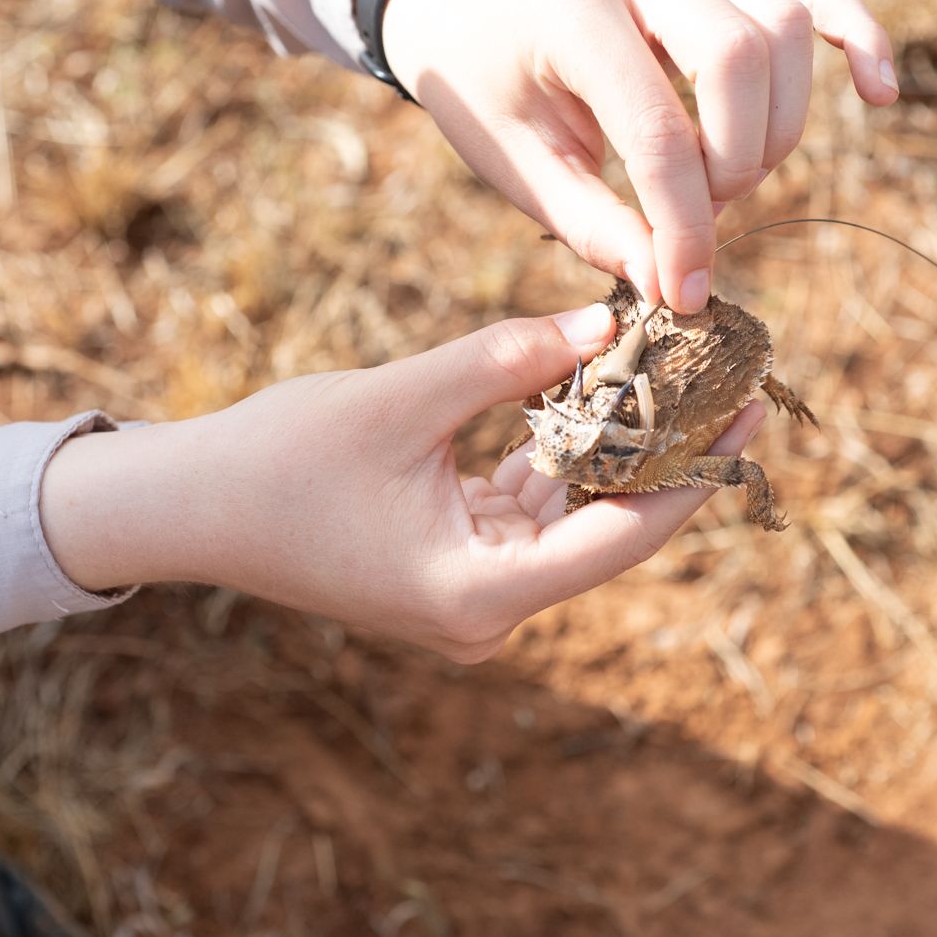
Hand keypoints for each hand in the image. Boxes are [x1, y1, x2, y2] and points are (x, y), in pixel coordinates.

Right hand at [38, 304, 767, 659]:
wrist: (188, 509)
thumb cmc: (277, 460)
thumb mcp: (402, 399)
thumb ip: (509, 361)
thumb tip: (610, 324)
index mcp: (481, 594)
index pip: (620, 539)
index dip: (693, 475)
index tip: (749, 416)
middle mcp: (488, 612)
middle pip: (607, 529)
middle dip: (665, 452)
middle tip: (733, 382)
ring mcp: (473, 593)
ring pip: (572, 515)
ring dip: (618, 448)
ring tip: (686, 375)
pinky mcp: (457, 565)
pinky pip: (532, 509)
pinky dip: (565, 455)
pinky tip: (609, 391)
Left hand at [380, 0, 898, 312]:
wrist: (467, 12)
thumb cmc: (488, 92)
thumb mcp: (514, 167)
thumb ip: (592, 225)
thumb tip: (670, 281)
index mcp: (578, 13)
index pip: (657, 126)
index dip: (683, 222)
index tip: (684, 290)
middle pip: (743, 57)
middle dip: (734, 162)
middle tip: (698, 215)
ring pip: (786, 30)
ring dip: (776, 126)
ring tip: (726, 180)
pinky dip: (858, 38)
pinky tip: (880, 95)